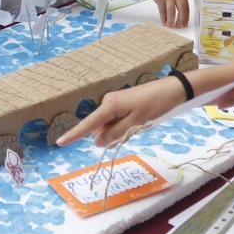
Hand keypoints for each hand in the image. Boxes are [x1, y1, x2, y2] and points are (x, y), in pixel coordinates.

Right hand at [57, 77, 186, 147]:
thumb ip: (115, 134)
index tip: (60, 143)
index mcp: (110, 105)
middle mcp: (109, 102)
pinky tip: (138, 122)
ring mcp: (116, 102)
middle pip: (100, 127)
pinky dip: (123, 126)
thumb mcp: (135, 123)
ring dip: (119, 131)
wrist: (173, 90)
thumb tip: (97, 141)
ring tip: (140, 124)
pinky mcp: (123, 103)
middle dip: (109, 135)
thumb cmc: (155, 106)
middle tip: (133, 131)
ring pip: (109, 125)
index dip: (74, 134)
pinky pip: (116, 120)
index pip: (88, 124)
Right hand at [142, 0, 188, 28]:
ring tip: (171, 26)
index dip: (186, 17)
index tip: (185, 23)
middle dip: (181, 20)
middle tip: (180, 27)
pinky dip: (163, 18)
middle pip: (181, 10)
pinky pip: (163, 11)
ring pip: (172, 12)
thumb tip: (180, 11)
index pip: (186, 7)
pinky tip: (164, 22)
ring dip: (171, 21)